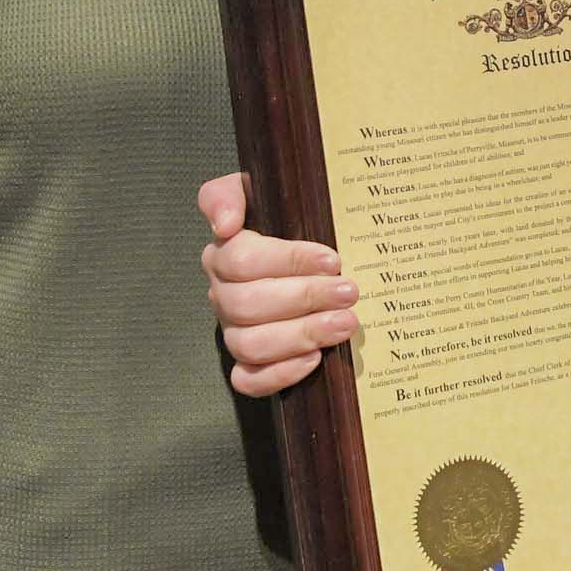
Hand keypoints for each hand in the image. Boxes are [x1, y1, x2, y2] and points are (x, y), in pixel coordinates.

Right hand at [197, 171, 355, 396]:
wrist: (300, 254)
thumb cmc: (279, 220)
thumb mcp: (254, 190)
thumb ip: (227, 194)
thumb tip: (223, 225)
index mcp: (224, 253)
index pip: (243, 260)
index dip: (287, 261)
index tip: (332, 259)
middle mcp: (222, 295)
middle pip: (247, 305)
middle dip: (305, 298)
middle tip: (349, 293)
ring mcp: (233, 331)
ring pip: (250, 344)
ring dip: (301, 335)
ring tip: (345, 324)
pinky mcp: (246, 363)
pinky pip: (248, 380)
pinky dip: (279, 374)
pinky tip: (314, 359)